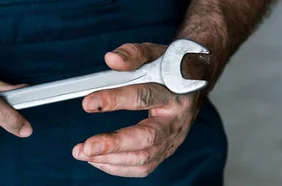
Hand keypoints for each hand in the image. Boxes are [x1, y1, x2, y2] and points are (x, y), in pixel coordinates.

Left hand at [72, 43, 204, 176]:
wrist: (197, 80)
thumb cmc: (173, 67)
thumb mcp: (155, 52)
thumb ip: (133, 54)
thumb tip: (111, 59)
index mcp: (175, 92)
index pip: (143, 96)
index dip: (114, 100)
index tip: (88, 103)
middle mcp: (176, 119)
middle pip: (146, 137)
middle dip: (114, 144)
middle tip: (87, 147)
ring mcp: (173, 139)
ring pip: (144, 158)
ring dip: (111, 159)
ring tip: (83, 153)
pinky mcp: (166, 150)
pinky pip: (143, 167)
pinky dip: (118, 167)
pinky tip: (98, 160)